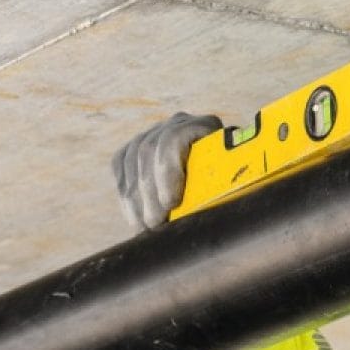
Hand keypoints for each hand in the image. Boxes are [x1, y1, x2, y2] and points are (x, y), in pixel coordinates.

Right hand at [111, 112, 221, 230]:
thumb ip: (219, 189)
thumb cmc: (229, 186)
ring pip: (133, 158)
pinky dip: (125, 190)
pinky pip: (120, 163)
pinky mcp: (136, 146)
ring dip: (135, 197)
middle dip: (149, 191)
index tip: (171, 203)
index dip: (167, 171)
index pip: (174, 139)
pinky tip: (133, 214)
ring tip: (145, 226)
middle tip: (155, 223)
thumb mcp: (229, 185)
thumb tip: (204, 210)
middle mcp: (178, 122)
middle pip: (149, 150)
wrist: (220, 178)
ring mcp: (155, 132)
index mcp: (204, 126)